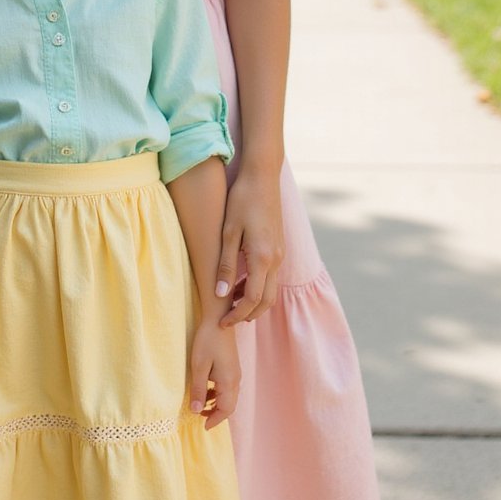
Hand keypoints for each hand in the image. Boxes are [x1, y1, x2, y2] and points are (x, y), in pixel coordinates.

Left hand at [190, 318, 239, 429]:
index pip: (226, 410)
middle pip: (229, 405)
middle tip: (201, 419)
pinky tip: (206, 390)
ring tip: (201, 405)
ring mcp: (235, 373)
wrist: (219, 319)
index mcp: (228, 382)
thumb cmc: (207, 341)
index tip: (203, 427)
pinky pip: (227, 387)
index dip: (215, 420)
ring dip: (216, 404)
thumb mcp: (198, 366)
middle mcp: (235, 379)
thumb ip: (199, 390)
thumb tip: (196, 412)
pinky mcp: (232, 366)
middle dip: (216, 414)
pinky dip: (218, 394)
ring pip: (229, 396)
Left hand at [216, 167, 284, 326]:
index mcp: (263, 258)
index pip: (253, 300)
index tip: (221, 323)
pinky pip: (270, 277)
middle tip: (227, 320)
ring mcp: (280, 254)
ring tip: (231, 305)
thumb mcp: (228, 232)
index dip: (237, 315)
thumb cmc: (242, 200)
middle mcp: (276, 259)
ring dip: (253, 302)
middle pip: (266, 301)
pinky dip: (257, 288)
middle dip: (247, 315)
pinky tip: (240, 284)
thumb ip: (226, 265)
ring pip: (270, 290)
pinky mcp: (279, 247)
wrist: (263, 176)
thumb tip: (220, 295)